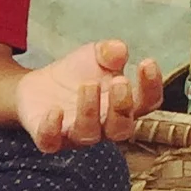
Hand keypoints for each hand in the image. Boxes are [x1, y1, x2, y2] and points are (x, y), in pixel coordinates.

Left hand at [15, 39, 163, 153]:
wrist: (39, 86)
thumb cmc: (77, 74)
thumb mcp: (95, 56)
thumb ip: (109, 52)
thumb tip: (119, 49)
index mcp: (122, 105)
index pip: (147, 103)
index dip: (151, 86)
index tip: (147, 62)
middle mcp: (104, 126)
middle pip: (122, 128)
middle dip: (122, 106)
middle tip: (118, 81)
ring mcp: (76, 134)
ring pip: (89, 134)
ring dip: (90, 111)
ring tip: (87, 85)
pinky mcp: (48, 138)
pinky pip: (51, 142)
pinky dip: (52, 129)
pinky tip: (55, 110)